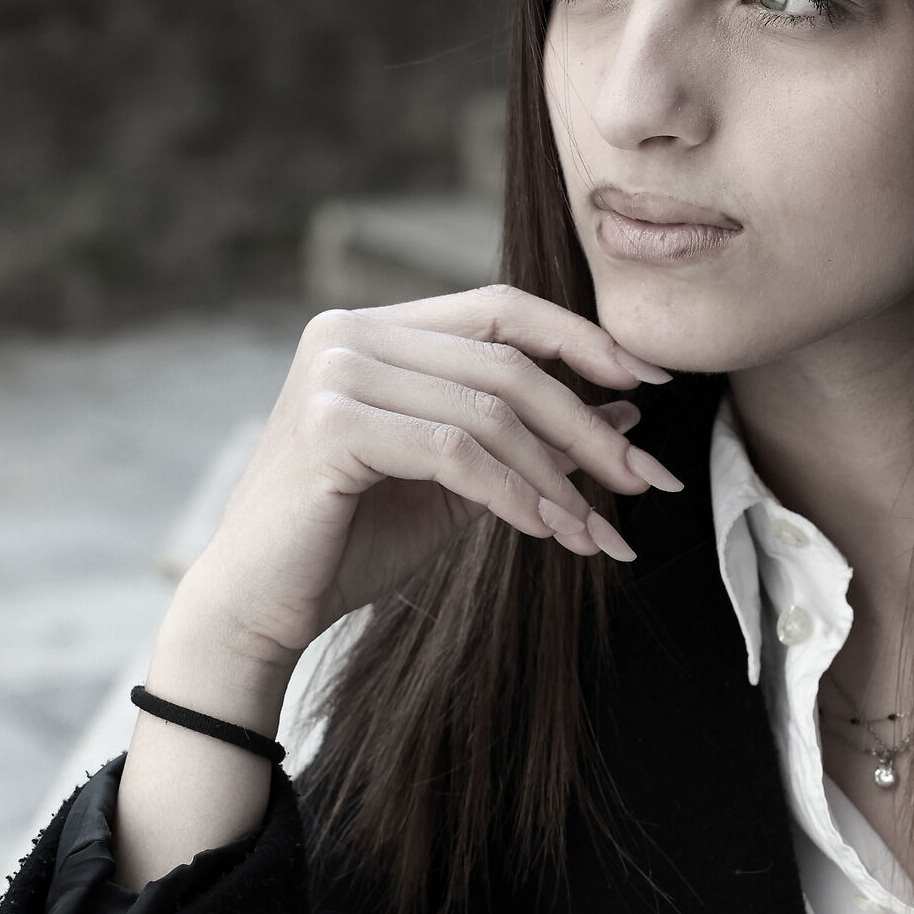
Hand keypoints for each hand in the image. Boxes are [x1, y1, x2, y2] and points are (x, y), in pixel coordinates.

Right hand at [113, 287, 679, 890]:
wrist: (260, 605)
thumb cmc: (352, 539)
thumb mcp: (460, 479)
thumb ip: (526, 434)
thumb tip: (626, 405)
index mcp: (376, 328)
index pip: (502, 309)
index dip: (583, 340)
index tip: (654, 381)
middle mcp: (348, 331)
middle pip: (507, 363)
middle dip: (589, 427)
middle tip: (647, 479)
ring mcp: (334, 371)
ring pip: (489, 410)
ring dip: (559, 476)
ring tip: (598, 530)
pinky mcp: (330, 424)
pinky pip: (456, 453)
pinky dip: (514, 494)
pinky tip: (548, 532)